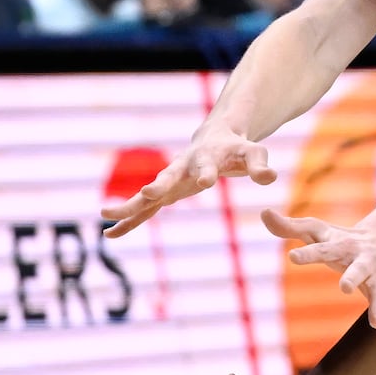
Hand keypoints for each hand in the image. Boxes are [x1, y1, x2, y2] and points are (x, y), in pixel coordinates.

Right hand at [100, 120, 275, 237]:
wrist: (216, 139)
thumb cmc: (237, 149)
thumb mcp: (253, 154)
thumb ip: (260, 165)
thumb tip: (269, 177)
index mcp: (206, 158)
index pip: (208, 166)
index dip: (208, 173)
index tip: (206, 182)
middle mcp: (183, 168)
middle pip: (168, 176)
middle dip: (159, 184)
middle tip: (149, 193)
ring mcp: (170, 181)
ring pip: (147, 195)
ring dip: (129, 205)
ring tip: (105, 214)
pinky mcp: (165, 193)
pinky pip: (145, 210)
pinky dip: (129, 221)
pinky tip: (110, 235)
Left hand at [262, 209, 375, 340]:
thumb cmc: (339, 238)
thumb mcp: (316, 230)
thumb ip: (289, 227)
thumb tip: (263, 213)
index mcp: (342, 245)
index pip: (322, 249)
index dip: (308, 253)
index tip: (292, 257)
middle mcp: (363, 260)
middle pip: (358, 268)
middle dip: (353, 277)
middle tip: (345, 288)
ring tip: (375, 323)